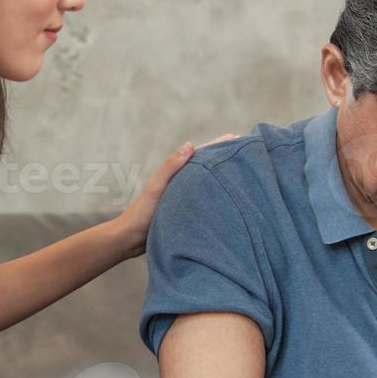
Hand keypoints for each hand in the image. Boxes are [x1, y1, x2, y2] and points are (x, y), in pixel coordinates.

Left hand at [112, 134, 240, 258]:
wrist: (130, 240)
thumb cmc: (140, 213)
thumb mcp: (156, 187)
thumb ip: (171, 166)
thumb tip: (190, 144)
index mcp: (176, 174)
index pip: (200, 154)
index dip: (218, 146)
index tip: (237, 138)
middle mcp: (181, 183)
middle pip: (207, 167)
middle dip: (225, 159)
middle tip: (247, 153)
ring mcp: (184, 198)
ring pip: (207, 184)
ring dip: (222, 177)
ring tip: (244, 174)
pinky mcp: (185, 213)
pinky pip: (205, 201)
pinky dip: (217, 197)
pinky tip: (229, 200)